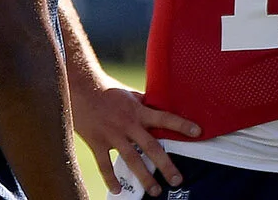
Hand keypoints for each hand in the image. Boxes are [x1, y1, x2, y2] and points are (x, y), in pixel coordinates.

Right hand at [70, 74, 198, 196]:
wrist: (79, 87)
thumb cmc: (106, 90)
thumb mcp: (130, 95)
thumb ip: (145, 105)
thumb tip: (160, 107)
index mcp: (139, 111)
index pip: (165, 117)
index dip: (182, 124)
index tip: (198, 132)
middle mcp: (128, 124)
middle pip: (151, 147)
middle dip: (166, 165)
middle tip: (178, 180)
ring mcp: (112, 134)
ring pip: (132, 159)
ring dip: (144, 177)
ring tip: (155, 191)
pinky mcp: (97, 142)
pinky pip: (105, 164)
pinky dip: (110, 178)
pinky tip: (118, 189)